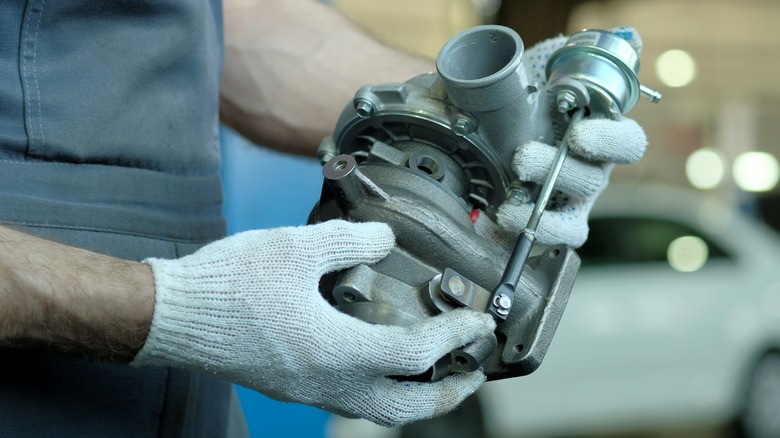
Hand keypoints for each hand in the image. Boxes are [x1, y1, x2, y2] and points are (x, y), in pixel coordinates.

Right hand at [131, 220, 495, 425]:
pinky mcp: (294, 387)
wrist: (175, 315)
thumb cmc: (229, 284)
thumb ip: (351, 241)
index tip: (478, 322)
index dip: (456, 336)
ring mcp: (310, 391)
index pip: (417, 353)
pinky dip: (385, 391)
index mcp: (337, 349)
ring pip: (381, 411)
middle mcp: (329, 381)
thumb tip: (386, 240)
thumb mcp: (296, 247)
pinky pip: (354, 402)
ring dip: (419, 398)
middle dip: (451, 392)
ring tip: (439, 373)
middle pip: (408, 407)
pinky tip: (384, 363)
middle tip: (474, 368)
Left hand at [488, 27, 647, 247]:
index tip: (579, 135)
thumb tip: (626, 37)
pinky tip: (502, 223)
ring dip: (540, 214)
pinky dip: (527, 236)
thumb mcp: (549, 70)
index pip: (627, 143)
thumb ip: (582, 54)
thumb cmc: (529, 103)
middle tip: (521, 160)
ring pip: (572, 219)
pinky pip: (548, 241)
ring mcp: (571, 204)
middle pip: (592, 180)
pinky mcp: (547, 226)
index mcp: (600, 137)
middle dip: (557, 171)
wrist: (491, 131)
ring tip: (508, 207)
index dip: (609, 141)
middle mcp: (592, 173)